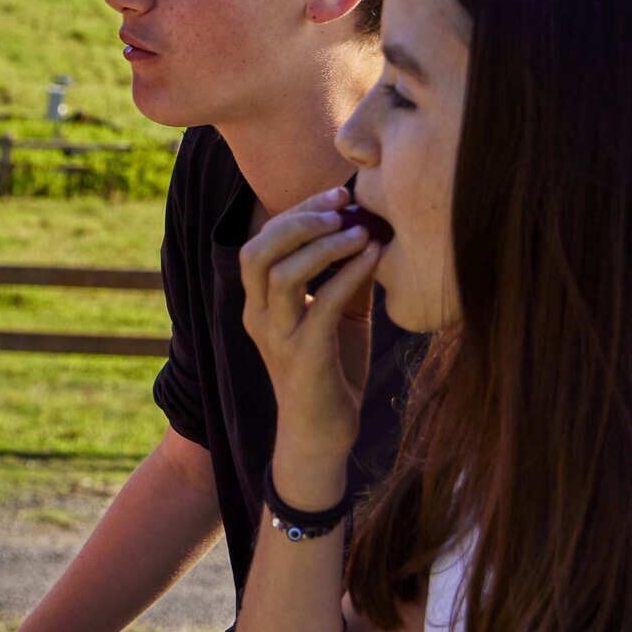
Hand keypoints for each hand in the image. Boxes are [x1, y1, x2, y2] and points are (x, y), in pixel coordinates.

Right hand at [235, 185, 379, 472]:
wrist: (322, 437)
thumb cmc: (331, 373)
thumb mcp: (337, 316)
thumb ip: (344, 278)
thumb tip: (372, 231)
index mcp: (260, 304)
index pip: (262, 242)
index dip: (295, 212)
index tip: (337, 195)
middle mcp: (258, 317)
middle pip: (257, 251)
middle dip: (298, 220)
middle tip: (341, 205)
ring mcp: (277, 338)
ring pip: (280, 274)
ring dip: (322, 245)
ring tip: (360, 230)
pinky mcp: (303, 358)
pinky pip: (320, 305)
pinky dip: (348, 275)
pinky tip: (374, 258)